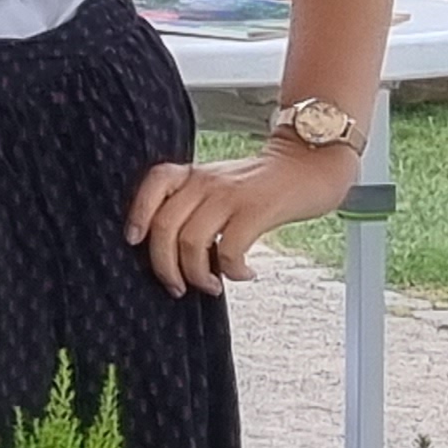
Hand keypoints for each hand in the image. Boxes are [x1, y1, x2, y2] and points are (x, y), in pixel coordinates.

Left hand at [124, 138, 358, 295]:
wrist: (312, 161)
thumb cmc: (265, 182)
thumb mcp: (221, 183)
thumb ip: (197, 204)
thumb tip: (174, 250)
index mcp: (194, 174)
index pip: (153, 184)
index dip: (138, 215)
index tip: (135, 241)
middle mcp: (206, 182)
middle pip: (164, 227)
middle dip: (164, 266)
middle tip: (177, 286)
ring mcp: (230, 195)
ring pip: (190, 243)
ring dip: (196, 275)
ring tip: (211, 285)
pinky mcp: (256, 210)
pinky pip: (229, 249)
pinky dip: (232, 272)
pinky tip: (244, 274)